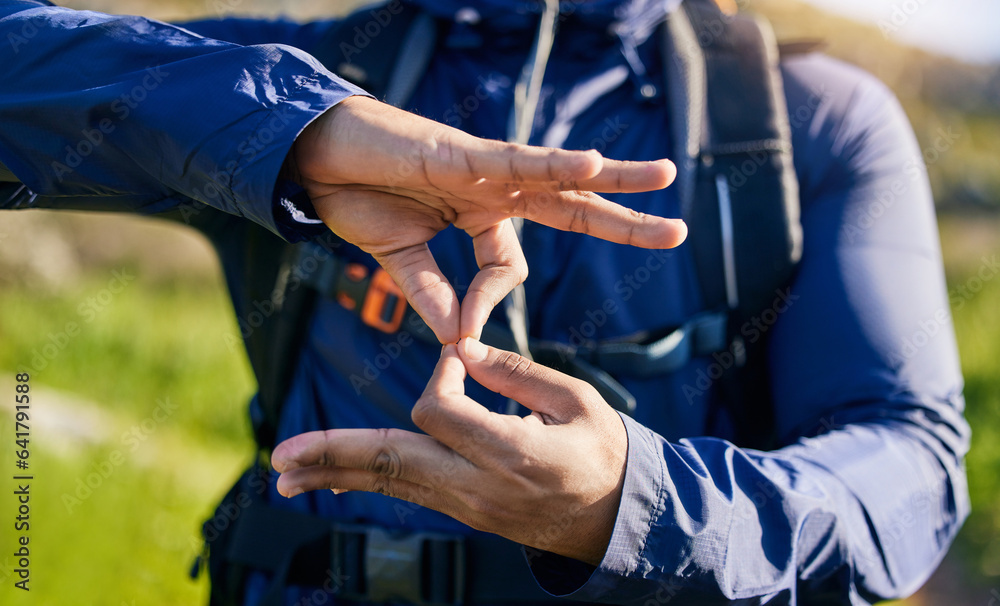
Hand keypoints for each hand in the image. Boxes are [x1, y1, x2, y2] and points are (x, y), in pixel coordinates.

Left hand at [272, 338, 627, 565]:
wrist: (615, 520)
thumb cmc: (602, 452)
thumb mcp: (577, 402)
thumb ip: (519, 373)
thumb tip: (464, 350)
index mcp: (512, 453)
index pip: (441, 410)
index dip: (441, 373)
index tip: (460, 356)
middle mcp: (479, 486)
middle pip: (393, 463)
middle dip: (335, 453)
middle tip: (281, 455)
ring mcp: (466, 506)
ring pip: (390, 483)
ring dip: (336, 470)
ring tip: (284, 469)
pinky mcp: (462, 512)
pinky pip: (406, 490)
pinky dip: (365, 478)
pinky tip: (328, 475)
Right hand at [287, 95, 684, 342]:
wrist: (316, 160)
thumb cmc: (359, 198)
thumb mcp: (401, 259)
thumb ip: (430, 293)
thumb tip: (456, 339)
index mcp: (481, 216)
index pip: (507, 268)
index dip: (487, 304)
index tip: (459, 337)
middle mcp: (494, 190)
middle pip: (572, 206)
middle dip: (624, 220)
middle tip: (677, 231)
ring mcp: (482, 170)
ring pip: (559, 174)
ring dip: (613, 177)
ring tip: (664, 175)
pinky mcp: (458, 154)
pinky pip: (514, 160)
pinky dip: (551, 164)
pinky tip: (591, 164)